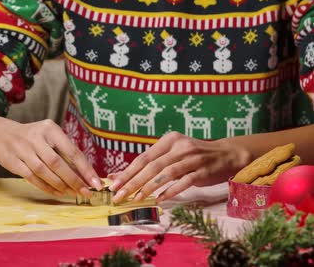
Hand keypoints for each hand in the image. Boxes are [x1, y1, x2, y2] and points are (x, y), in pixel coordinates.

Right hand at [0, 118, 102, 195]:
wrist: (0, 134)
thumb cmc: (32, 138)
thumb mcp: (48, 136)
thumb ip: (64, 152)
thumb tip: (86, 174)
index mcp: (50, 129)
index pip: (72, 151)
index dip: (85, 169)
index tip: (95, 183)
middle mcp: (36, 137)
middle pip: (57, 163)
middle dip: (73, 180)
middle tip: (86, 192)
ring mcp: (23, 149)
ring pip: (44, 171)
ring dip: (60, 185)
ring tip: (72, 193)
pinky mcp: (13, 161)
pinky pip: (32, 177)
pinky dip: (46, 187)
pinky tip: (56, 192)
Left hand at [109, 132, 251, 203]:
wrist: (227, 154)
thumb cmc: (194, 157)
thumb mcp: (172, 155)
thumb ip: (150, 164)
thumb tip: (119, 176)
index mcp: (169, 141)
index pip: (143, 157)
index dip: (127, 172)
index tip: (114, 185)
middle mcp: (179, 147)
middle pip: (151, 166)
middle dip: (133, 182)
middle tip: (119, 196)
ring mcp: (192, 158)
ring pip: (165, 173)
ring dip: (149, 188)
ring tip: (136, 199)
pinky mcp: (203, 170)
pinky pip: (184, 181)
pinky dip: (171, 191)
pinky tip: (160, 200)